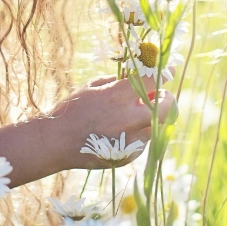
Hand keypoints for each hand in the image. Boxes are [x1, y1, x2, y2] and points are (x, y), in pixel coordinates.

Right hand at [46, 71, 178, 170]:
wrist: (56, 142)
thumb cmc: (72, 109)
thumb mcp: (91, 87)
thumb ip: (117, 82)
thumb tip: (138, 78)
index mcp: (117, 97)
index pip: (151, 81)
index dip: (163, 73)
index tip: (169, 69)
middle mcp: (128, 119)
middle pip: (167, 107)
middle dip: (166, 98)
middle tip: (159, 96)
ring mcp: (130, 140)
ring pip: (157, 125)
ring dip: (150, 117)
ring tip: (131, 115)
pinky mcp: (130, 156)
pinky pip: (144, 141)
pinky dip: (137, 133)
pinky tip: (118, 132)